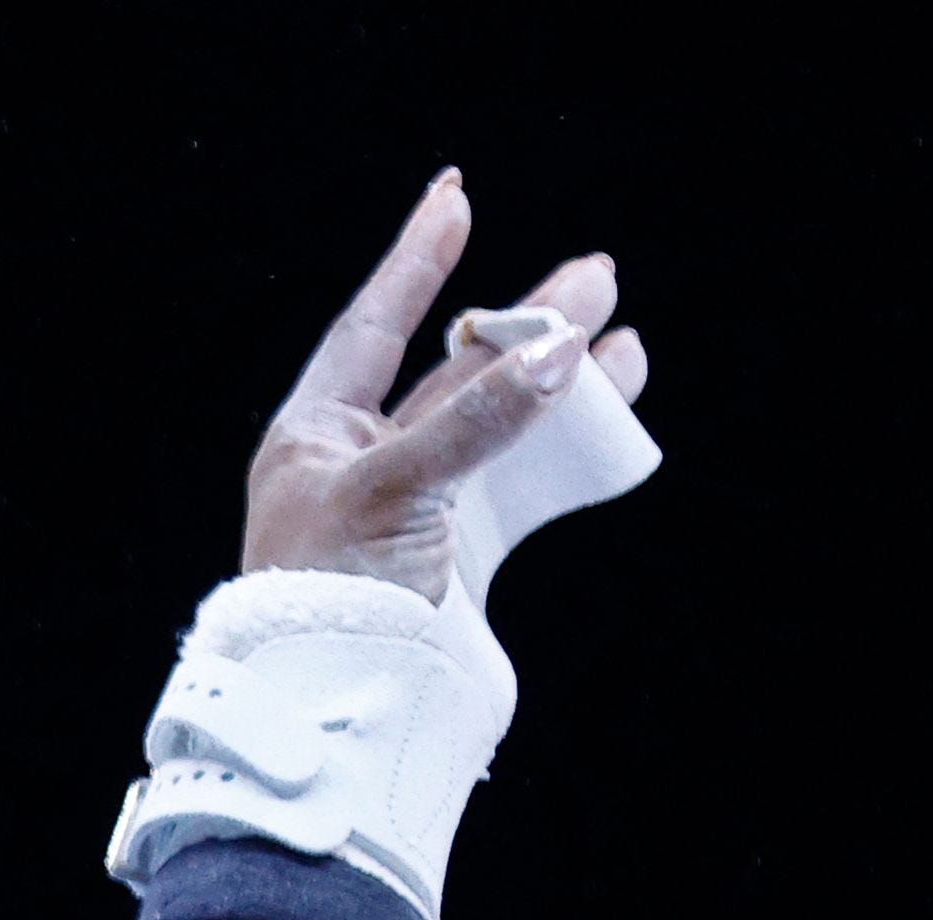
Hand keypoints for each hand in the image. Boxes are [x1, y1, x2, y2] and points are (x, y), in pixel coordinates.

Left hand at [243, 171, 651, 598]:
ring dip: (557, 378)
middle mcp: (362, 466)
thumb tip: (558, 351)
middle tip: (596, 275)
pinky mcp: (460, 557)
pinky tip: (609, 403)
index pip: (370, 329)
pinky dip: (566, 444)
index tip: (453, 199)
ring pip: (498, 425)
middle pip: (452, 372)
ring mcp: (417, 510)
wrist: (340, 708)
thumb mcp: (393, 491)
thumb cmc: (329, 594)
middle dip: (522, 322)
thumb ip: (473, 423)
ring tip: (618, 332)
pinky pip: (522, 483)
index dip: (414, 265)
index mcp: (314, 440)